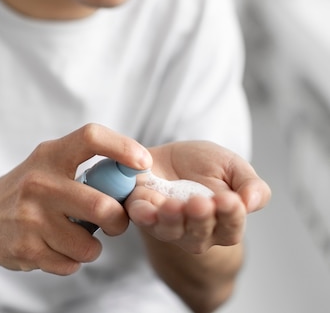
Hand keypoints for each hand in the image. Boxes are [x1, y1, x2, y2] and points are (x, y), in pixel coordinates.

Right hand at [0, 124, 151, 275]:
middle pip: (101, 206)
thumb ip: (82, 168)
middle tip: (116, 223)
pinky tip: (55, 248)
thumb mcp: (47, 166)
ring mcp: (30, 217)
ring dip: (91, 247)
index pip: (90, 138)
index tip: (143, 162)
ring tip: (76, 238)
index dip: (123, 147)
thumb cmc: (27, 192)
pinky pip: (70, 264)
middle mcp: (39, 183)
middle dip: (118, 222)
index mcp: (49, 156)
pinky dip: (71, 261)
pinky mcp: (25, 248)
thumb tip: (133, 178)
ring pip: (89, 245)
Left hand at [125, 141, 270, 253]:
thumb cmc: (205, 165)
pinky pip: (142, 220)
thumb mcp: (233, 167)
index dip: (231, 215)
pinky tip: (144, 205)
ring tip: (172, 206)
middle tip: (199, 203)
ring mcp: (168, 227)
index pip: (231, 227)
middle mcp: (196, 232)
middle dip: (199, 218)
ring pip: (170, 231)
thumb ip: (251, 185)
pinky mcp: (143, 215)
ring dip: (171, 220)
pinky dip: (143, 214)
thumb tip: (251, 202)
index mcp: (224, 222)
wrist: (169, 157)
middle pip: (200, 234)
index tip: (228, 200)